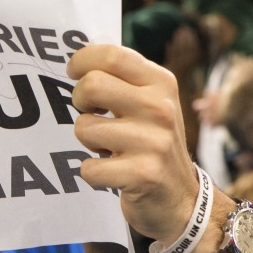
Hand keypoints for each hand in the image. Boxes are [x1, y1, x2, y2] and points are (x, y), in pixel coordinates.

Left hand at [67, 45, 198, 245]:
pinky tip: (111, 171)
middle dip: (80, 101)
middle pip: (91, 85)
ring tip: (108, 146)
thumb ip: (121, 78)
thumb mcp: (148, 100)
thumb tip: (78, 60)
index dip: (82, 61)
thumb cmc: (151, 140)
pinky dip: (92, 172)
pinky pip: (89, 167)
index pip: (112, 55)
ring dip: (87, 140)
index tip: (73, 72)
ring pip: (83, 127)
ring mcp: (154, 142)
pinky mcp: (143, 174)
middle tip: (91, 113)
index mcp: (161, 82)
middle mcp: (160, 108)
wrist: (179, 196)